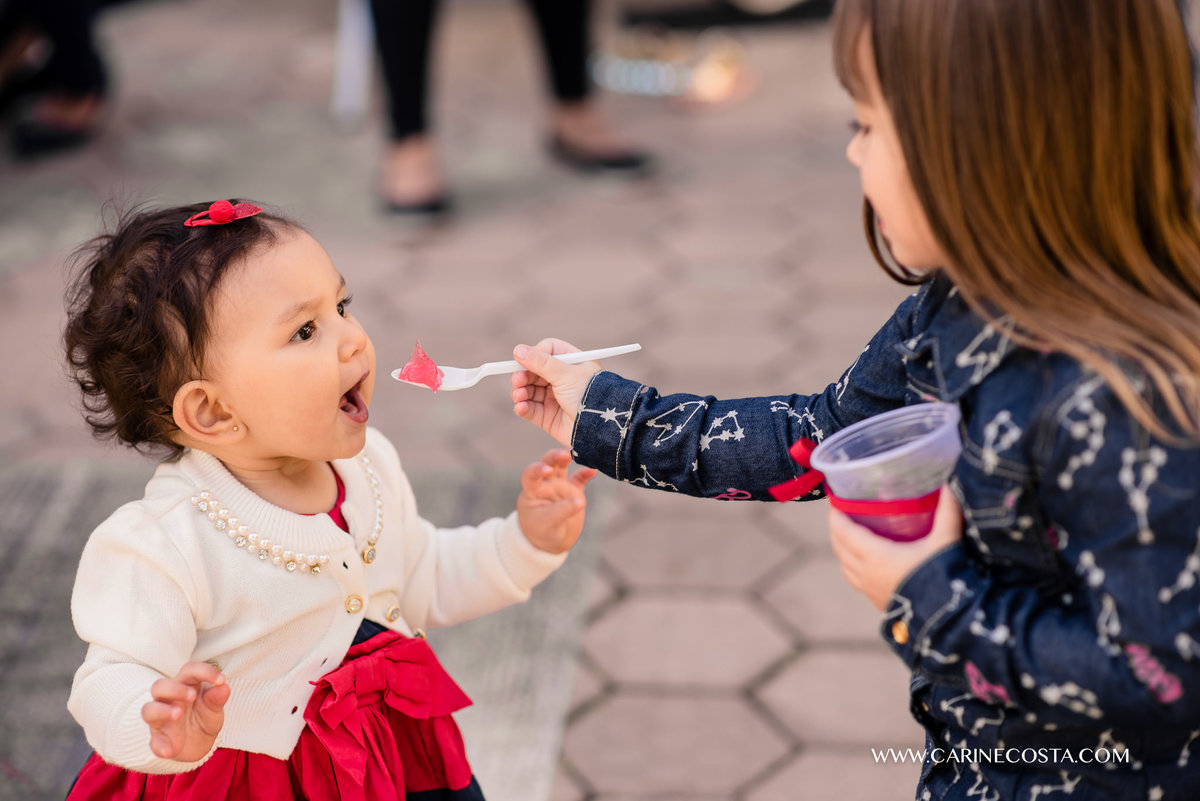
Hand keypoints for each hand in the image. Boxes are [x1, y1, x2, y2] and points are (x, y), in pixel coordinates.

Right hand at [142, 661, 229, 761]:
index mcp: (186, 686)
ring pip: (149, 709)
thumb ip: (216, 699)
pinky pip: (153, 742)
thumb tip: (223, 687)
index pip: (189, 670)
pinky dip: (160, 746)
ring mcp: (160, 720)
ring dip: (162, 711)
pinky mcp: (158, 740)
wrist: (198, 746)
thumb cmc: (203, 718)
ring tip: (178, 714)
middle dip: (175, 689)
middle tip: (192, 696)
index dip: (204, 671)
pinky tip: (170, 750)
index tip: (221, 680)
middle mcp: (168, 700)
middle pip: (160, 686)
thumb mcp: (214, 709)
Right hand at [511, 339, 600, 447]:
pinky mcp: (548, 417)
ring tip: (519, 396)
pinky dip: (523, 407)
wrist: (600, 428)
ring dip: (520, 392)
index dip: (534, 355)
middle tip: (517, 380)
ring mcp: (555, 398)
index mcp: (571, 363)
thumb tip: (518, 350)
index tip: (524, 360)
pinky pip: (530, 409)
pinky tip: (521, 407)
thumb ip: (540, 362)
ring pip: (529, 391)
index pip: (547, 351)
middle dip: (523, 375)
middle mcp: (562, 379)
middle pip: (533, 371)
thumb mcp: (565, 374)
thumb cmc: (589, 395)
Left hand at [516, 448, 596, 552]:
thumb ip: (562, 511)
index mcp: (532, 491)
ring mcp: (559, 486)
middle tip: (566, 454)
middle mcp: (545, 484)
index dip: (537, 469)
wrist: (552, 542)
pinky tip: (593, 470)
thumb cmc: (541, 532)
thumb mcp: (548, 524)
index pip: (531, 475)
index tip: (546, 470)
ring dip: (569, 458)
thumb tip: (579, 501)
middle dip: (555, 456)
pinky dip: (586, 473)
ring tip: (580, 453)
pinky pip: (580, 478)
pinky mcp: (573, 491)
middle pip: (548, 463)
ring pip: (563, 466)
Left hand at [829, 486, 962, 610]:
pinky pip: (856, 579)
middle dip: (837, 529)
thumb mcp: (946, 541)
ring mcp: (870, 590)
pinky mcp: (878, 602)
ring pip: (845, 565)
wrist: (947, 620)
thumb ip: (948, 512)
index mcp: (875, 555)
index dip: (836, 515)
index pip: (844, 531)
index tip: (834, 500)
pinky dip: (852, 566)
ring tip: (849, 535)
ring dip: (843, 549)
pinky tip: (864, 562)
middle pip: (839, 547)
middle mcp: (866, 573)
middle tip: (842, 512)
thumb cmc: (944, 577)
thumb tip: (951, 484)